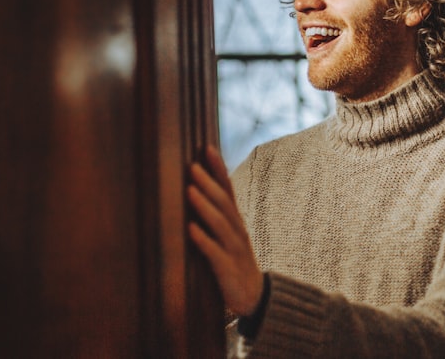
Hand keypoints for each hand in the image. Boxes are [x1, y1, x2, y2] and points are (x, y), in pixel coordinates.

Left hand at [187, 146, 263, 315]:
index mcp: (235, 221)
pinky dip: (203, 240)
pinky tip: (190, 230)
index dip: (219, 169)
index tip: (207, 148)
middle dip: (208, 183)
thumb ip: (215, 216)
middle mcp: (237, 230)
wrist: (254, 297)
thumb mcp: (227, 236)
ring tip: (190, 190)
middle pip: (224, 203)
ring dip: (204, 206)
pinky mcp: (228, 269)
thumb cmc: (234, 262)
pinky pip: (215, 252)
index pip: (228, 189)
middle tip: (193, 166)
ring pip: (220, 224)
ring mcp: (234, 249)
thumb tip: (194, 191)